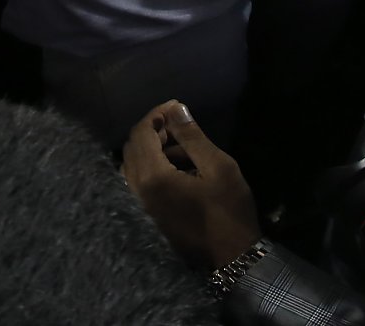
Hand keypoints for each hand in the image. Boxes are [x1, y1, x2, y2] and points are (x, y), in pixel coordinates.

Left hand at [121, 100, 260, 274]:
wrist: (232, 258)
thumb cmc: (228, 210)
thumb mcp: (218, 167)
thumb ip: (193, 136)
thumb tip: (176, 109)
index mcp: (153, 178)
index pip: (141, 134)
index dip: (156, 115)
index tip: (176, 106)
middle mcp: (136, 192)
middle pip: (131, 149)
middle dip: (153, 131)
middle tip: (179, 125)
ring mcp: (139, 208)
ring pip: (133, 167)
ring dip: (152, 150)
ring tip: (183, 146)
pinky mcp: (146, 218)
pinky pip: (138, 184)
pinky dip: (152, 169)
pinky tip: (178, 168)